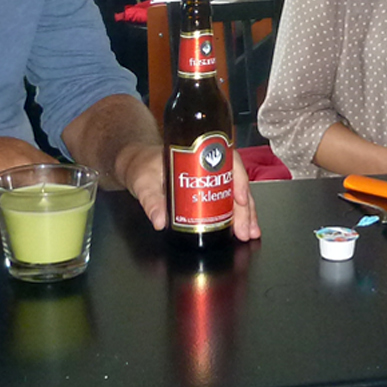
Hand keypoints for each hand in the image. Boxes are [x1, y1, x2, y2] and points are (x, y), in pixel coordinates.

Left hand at [119, 142, 261, 241]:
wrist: (136, 164)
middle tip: (246, 230)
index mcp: (197, 152)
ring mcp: (211, 177)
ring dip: (245, 213)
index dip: (238, 179)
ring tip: (250, 233)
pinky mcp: (208, 189)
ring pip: (236, 192)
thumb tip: (160, 221)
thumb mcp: (144, 181)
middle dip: (245, 207)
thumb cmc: (142, 165)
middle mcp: (209, 163)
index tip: (240, 199)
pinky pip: (228, 199)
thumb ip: (151, 201)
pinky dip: (237, 214)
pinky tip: (243, 228)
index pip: (227, 160)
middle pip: (236, 182)